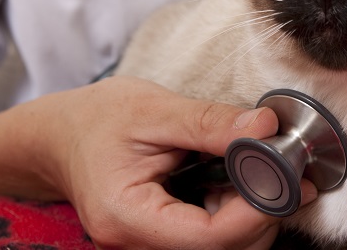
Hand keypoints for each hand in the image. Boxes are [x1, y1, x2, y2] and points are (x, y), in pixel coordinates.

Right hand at [22, 76, 316, 248]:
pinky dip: (235, 211)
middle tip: (287, 172)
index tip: (286, 175)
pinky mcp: (161, 237)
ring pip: (221, 248)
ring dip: (252, 213)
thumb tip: (265, 129)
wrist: (59, 136)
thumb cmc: (96, 120)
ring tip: (263, 170)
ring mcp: (147, 245)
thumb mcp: (154, 110)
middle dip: (262, 213)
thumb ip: (210, 122)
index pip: (208, 236)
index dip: (256, 209)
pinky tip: (240, 180)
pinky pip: (209, 237)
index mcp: (127, 216)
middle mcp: (135, 243)